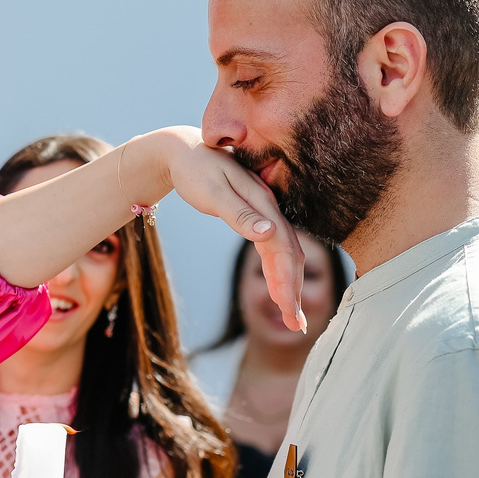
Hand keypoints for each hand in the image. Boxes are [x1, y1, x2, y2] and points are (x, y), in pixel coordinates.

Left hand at [155, 126, 306, 332]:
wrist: (182, 151)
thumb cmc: (194, 170)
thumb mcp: (212, 192)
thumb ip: (240, 214)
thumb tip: (269, 233)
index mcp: (263, 204)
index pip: (283, 248)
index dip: (288, 282)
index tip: (290, 312)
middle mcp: (269, 209)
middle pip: (289, 254)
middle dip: (293, 291)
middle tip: (296, 325)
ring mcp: (263, 213)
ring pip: (283, 253)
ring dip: (288, 284)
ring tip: (291, 316)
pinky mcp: (254, 217)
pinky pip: (272, 248)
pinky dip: (277, 270)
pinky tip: (277, 288)